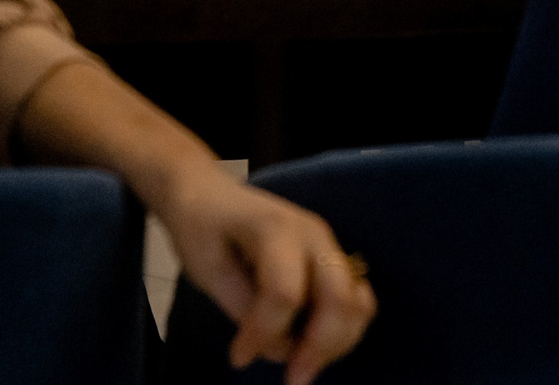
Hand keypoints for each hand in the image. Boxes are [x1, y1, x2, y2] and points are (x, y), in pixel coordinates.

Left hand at [152, 163, 376, 384]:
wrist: (208, 193)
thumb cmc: (201, 226)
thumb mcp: (205, 267)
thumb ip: (242, 307)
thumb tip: (277, 348)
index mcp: (276, 229)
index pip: (284, 293)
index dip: (264, 333)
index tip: (237, 357)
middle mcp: (314, 235)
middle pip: (338, 298)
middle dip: (320, 347)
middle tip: (292, 380)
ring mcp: (329, 246)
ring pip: (357, 303)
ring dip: (336, 343)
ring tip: (300, 365)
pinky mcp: (333, 260)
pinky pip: (357, 301)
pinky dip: (344, 330)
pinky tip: (312, 346)